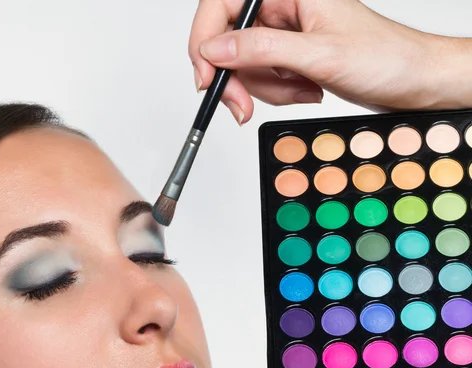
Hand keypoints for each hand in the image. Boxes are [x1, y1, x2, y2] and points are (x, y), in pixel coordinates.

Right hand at [189, 0, 469, 123]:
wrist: (410, 80)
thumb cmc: (383, 56)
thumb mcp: (318, 54)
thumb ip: (262, 48)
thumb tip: (215, 50)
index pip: (223, 5)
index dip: (206, 42)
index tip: (207, 79)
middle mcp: (283, 5)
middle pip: (228, 41)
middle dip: (238, 79)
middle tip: (244, 108)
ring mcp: (285, 31)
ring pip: (244, 65)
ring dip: (268, 90)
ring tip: (303, 89)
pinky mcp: (289, 54)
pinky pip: (262, 78)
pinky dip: (279, 93)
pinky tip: (306, 89)